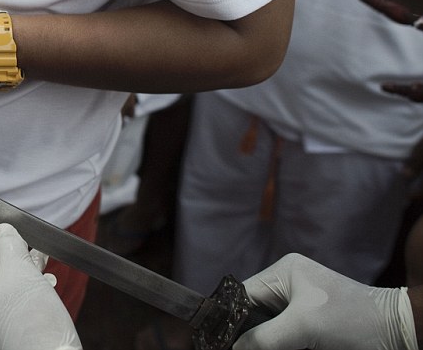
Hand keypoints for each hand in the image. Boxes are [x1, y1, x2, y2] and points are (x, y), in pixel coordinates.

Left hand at [0, 224, 81, 349]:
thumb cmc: (33, 323)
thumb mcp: (20, 272)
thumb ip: (9, 246)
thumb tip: (3, 231)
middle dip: (10, 254)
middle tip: (23, 238)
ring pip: (6, 292)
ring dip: (24, 271)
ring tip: (41, 257)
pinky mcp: (12, 340)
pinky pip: (17, 309)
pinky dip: (30, 292)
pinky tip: (47, 284)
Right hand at [233, 253, 416, 349]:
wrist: (397, 334)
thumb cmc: (352, 320)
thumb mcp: (303, 326)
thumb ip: (264, 337)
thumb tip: (233, 348)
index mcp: (283, 272)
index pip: (242, 295)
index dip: (228, 317)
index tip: (216, 339)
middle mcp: (287, 286)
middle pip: (250, 312)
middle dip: (244, 333)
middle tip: (230, 348)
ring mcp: (299, 307)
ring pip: (265, 327)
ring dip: (260, 342)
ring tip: (247, 349)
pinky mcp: (309, 327)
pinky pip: (281, 336)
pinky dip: (274, 345)